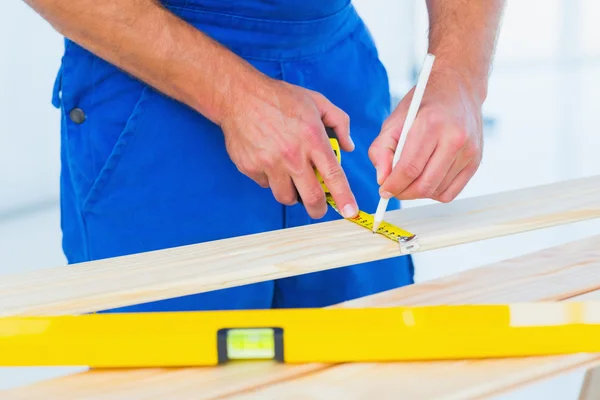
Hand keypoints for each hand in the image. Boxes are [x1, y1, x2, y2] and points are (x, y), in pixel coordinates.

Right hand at [219, 74, 357, 218]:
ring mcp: (269, 164)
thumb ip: (339, 122)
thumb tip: (348, 146)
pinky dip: (271, 180)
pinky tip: (270, 163)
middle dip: (318, 209)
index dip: (344, 197)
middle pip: (311, 197)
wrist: (240, 96)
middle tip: (319, 209)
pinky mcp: (251, 168)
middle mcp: (292, 155)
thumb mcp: (317, 101)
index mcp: (312, 139)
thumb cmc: (279, 98)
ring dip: (293, 194)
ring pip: (286, 197)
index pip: (333, 175)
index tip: (350, 212)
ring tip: (292, 180)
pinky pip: (265, 185)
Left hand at [368, 68, 483, 202]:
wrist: (458, 88)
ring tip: (409, 179)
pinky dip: (434, 192)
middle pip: (424, 185)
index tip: (383, 190)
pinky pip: (450, 192)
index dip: (393, 185)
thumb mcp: (395, 119)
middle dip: (403, 193)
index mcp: (431, 124)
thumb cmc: (423, 104)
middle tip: (393, 189)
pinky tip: (426, 178)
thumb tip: (382, 179)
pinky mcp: (476, 161)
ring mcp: (469, 151)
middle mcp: (455, 138)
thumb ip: (381, 149)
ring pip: (437, 191)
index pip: (409, 168)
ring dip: (418, 192)